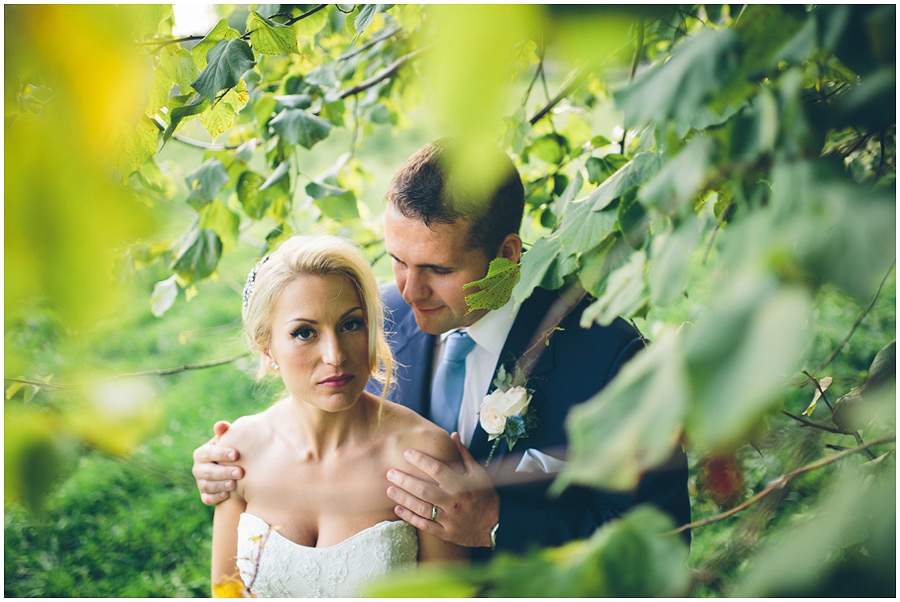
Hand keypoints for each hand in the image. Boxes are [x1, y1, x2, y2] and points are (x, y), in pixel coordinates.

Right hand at [192, 421, 242, 505]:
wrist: (234, 468)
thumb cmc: (231, 451)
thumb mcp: (228, 440)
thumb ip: (224, 432)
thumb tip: (221, 425)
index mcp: (201, 453)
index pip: (208, 453)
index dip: (221, 454)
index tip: (236, 454)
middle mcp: (198, 468)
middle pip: (207, 471)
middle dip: (224, 472)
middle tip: (240, 472)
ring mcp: (201, 483)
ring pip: (207, 486)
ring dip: (221, 485)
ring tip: (235, 484)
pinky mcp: (205, 495)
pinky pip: (207, 499)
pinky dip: (216, 497)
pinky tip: (227, 495)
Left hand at [387, 432, 498, 547]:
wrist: (496, 526)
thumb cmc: (486, 496)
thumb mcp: (479, 473)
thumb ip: (463, 454)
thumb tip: (452, 435)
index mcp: (462, 485)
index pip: (437, 470)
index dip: (421, 461)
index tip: (406, 453)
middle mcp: (454, 502)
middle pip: (424, 490)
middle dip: (405, 480)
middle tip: (390, 473)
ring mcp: (449, 519)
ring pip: (422, 508)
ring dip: (404, 499)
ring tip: (390, 490)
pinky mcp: (446, 534)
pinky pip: (425, 526)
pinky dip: (410, 517)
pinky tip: (398, 509)